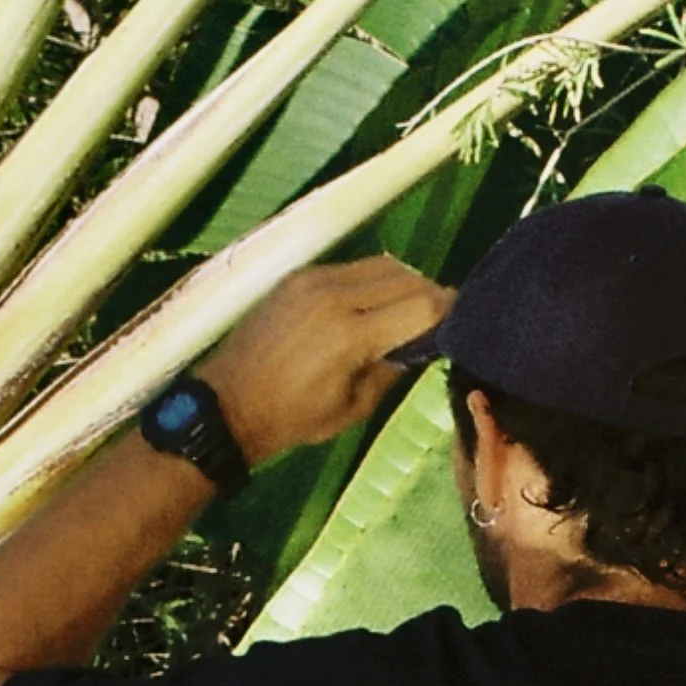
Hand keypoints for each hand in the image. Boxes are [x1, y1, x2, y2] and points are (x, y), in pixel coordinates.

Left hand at [197, 257, 451, 467]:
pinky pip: (353, 268)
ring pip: (383, 265)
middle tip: (441, 319)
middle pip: (407, 278)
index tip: (459, 326)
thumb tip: (422, 345)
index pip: (421, 306)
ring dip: (404, 284)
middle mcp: (334, 296)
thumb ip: (393, 370)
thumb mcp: (353, 409)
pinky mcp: (300, 276)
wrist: (227, 404)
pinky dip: (374, 281)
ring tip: (409, 312)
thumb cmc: (291, 420)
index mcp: (349, 336)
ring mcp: (314, 280)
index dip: (447, 314)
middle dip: (430, 296)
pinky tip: (374, 306)